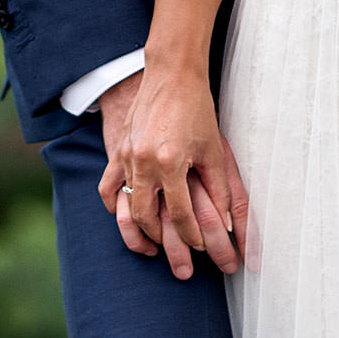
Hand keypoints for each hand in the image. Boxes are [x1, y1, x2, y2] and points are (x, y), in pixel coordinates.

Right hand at [99, 65, 248, 278]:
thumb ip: (221, 189)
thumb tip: (231, 225)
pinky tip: (130, 220)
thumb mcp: (214, 150)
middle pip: (149, 219)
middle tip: (182, 264)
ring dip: (141, 232)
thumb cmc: (198, 110)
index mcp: (170, 161)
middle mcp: (143, 162)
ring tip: (157, 247)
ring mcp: (126, 157)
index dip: (195, 237)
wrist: (171, 74)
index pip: (181, 215)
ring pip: (127, 209)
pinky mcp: (118, 151)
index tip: (206, 249)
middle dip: (167, 244)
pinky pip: (108, 189)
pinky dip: (116, 208)